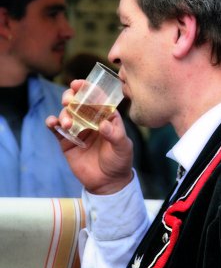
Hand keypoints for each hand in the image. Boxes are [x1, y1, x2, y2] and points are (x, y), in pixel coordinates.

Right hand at [46, 80, 133, 194]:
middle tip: (68, 100)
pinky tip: (51, 122)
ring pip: (67, 114)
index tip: (79, 84)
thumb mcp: (122, 147)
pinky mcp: (67, 141)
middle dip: (71, 96)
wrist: (108, 183)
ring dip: (64, 114)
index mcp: (105, 116)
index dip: (87, 88)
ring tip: (67, 124)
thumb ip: (115, 134)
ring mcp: (78, 129)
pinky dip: (52, 123)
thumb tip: (103, 124)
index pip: (96, 98)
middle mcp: (90, 120)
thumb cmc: (119, 161)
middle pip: (78, 102)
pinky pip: (57, 129)